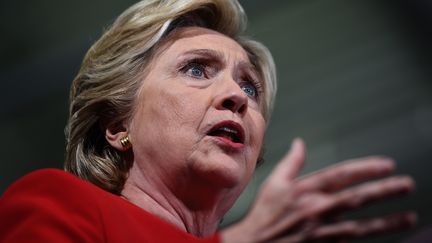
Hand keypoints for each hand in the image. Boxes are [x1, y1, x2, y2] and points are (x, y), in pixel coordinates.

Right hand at [222, 138, 415, 242]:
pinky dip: (369, 238)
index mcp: (305, 190)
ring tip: (409, 217)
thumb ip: (291, 162)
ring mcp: (322, 230)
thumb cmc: (264, 214)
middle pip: (356, 198)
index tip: (386, 165)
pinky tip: (384, 234)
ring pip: (360, 225)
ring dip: (386, 221)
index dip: (365, 168)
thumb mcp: (274, 183)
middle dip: (383, 191)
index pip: (341, 175)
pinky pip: (351, 242)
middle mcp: (316, 208)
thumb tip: (300, 143)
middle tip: (406, 184)